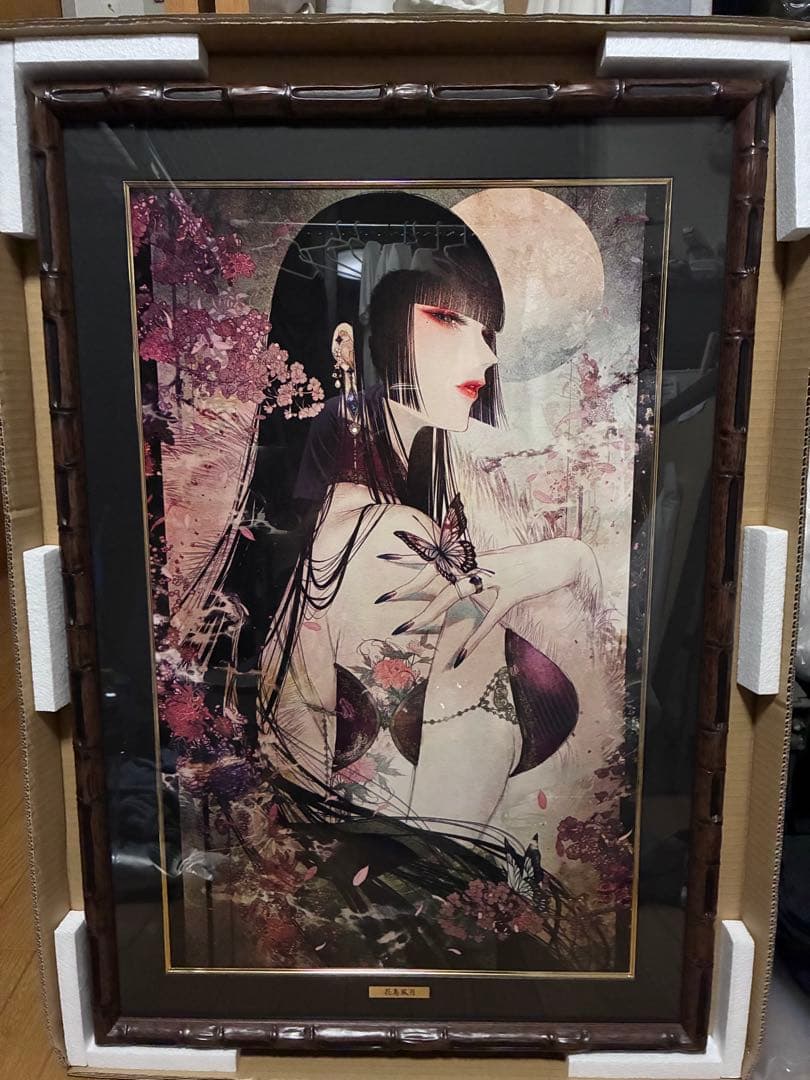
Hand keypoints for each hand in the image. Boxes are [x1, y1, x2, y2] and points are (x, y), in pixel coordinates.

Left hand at [376, 538, 599, 665]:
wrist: (562, 557)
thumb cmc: (529, 563)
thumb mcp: (498, 564)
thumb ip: (475, 573)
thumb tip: (456, 581)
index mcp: (475, 556)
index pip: (436, 553)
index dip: (409, 556)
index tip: (382, 558)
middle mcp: (480, 562)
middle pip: (436, 575)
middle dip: (408, 588)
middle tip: (382, 600)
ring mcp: (496, 576)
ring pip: (455, 594)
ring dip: (430, 613)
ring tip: (409, 628)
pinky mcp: (514, 592)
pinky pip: (489, 619)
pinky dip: (474, 639)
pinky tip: (459, 657)